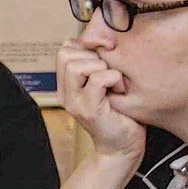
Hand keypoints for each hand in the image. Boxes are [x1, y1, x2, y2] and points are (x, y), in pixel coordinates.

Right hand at [57, 40, 143, 162]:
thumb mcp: (106, 83)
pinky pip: (99, 79)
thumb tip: (102, 40)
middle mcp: (65, 93)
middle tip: (110, 75)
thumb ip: (98, 65)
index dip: (86, 47)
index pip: (64, 49)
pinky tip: (120, 91)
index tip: (104, 60)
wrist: (122, 148)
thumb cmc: (121, 115)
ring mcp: (74, 103)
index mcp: (67, 85)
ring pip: (77, 64)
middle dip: (94, 56)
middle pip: (66, 53)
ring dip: (103, 68)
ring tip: (115, 83)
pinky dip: (114, 79)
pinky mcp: (89, 110)